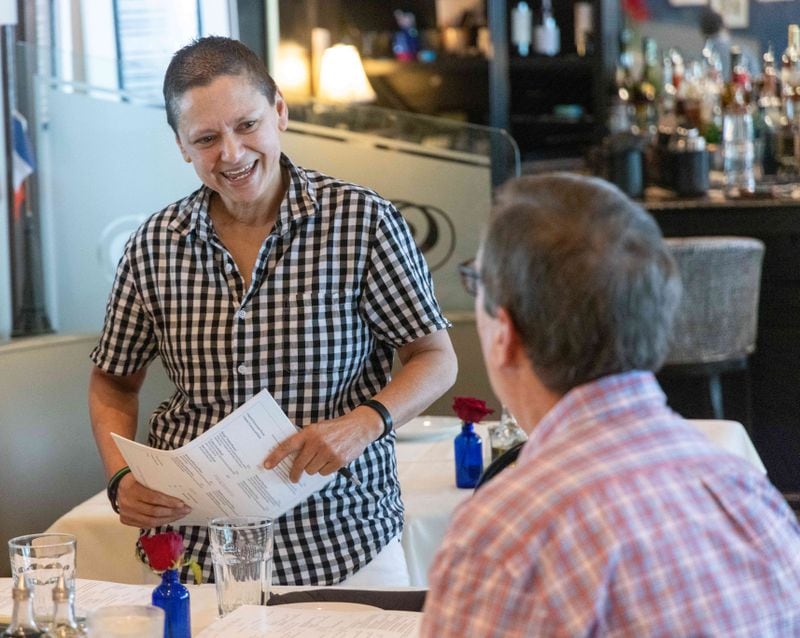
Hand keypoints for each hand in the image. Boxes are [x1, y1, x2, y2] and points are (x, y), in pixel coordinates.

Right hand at [116, 473, 191, 527]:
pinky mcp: (126, 521)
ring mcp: (126, 514)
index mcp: (131, 489)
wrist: (119, 485)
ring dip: (168, 519)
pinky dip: (160, 522)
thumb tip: (179, 487)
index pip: (154, 498)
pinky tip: (170, 518)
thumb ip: (157, 482)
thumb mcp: (144, 476)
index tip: (182, 503)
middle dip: (172, 512)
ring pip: (151, 521)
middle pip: (154, 512)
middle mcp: (127, 503)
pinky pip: (146, 525)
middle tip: (186, 510)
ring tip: (180, 515)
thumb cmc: (136, 478)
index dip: (169, 502)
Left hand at [262, 410, 379, 482]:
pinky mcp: (338, 461)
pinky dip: (325, 470)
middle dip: (295, 473)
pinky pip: (324, 473)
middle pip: (300, 464)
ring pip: (311, 470)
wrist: (358, 427)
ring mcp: (328, 452)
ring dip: (314, 468)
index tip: (267, 465)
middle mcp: (317, 442)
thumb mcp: (318, 428)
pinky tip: (331, 461)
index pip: (288, 446)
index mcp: (309, 432)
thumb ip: (305, 439)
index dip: (276, 457)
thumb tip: (289, 456)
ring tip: (321, 459)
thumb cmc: (335, 429)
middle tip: (294, 477)